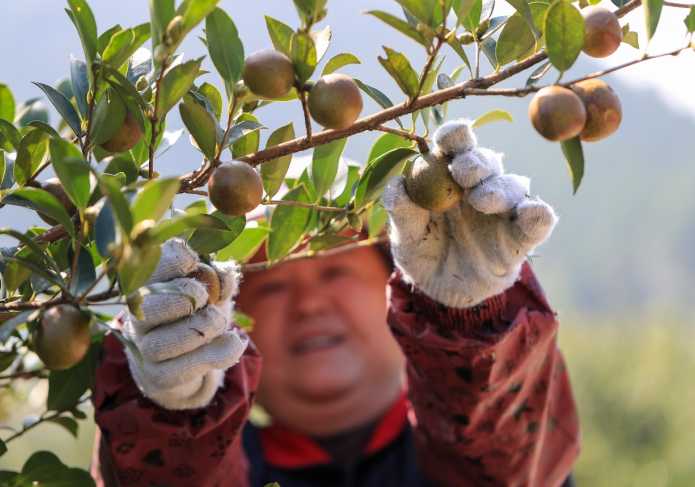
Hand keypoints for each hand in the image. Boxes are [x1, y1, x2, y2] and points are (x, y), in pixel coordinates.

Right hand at [122, 239, 247, 409]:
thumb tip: (223, 278)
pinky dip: (218, 353)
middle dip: (189, 296)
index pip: (147, 265)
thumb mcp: (211, 287)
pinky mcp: (159, 376)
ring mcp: (145, 348)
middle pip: (149, 306)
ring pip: (165, 342)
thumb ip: (217, 276)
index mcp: (145, 284)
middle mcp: (137, 316)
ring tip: (218, 321)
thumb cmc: (197, 311)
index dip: (177, 260)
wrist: (185, 359)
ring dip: (205, 326)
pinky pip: (186, 367)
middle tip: (206, 298)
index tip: (195, 262)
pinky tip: (235, 342)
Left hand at [382, 119, 557, 308]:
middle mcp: (479, 185)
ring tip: (483, 201)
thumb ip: (403, 215)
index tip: (451, 136)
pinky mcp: (521, 236)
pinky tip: (533, 214)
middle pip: (484, 162)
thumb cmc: (422, 254)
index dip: (455, 136)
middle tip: (463, 173)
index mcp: (448, 176)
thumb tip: (397, 186)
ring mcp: (503, 208)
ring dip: (500, 189)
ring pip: (512, 186)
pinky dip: (538, 216)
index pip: (454, 146)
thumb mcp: (405, 240)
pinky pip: (536, 222)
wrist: (443, 292)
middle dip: (475, 163)